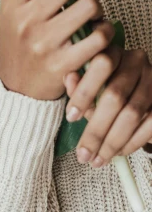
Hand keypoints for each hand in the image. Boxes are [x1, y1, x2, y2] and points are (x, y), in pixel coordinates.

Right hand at [0, 0, 117, 100]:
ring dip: (98, 7)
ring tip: (92, 14)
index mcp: (12, 3)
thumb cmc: (19, 42)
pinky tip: (99, 32)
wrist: (17, 87)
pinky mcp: (63, 64)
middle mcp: (26, 20)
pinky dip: (106, 31)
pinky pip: (99, 38)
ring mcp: (44, 43)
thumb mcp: (11, 11)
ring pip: (90, 6)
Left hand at [63, 34, 151, 166]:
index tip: (70, 117)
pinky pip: (149, 124)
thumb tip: (69, 78)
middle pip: (115, 95)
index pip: (100, 65)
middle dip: (97, 129)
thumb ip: (79, 85)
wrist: (136, 90)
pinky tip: (118, 153)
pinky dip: (132, 142)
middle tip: (83, 154)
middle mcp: (136, 61)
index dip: (84, 91)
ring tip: (98, 160)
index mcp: (114, 52)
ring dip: (113, 141)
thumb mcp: (91, 85)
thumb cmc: (106, 87)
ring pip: (132, 114)